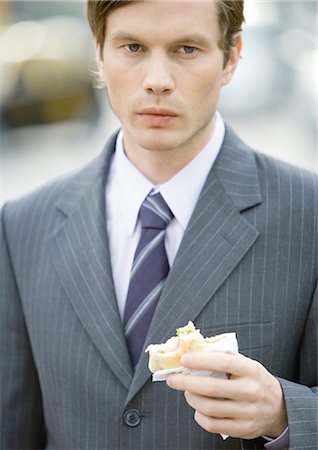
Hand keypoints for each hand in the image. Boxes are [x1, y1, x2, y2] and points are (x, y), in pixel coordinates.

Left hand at [166, 352, 287, 439]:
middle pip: (211, 388)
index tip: (184, 359)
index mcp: (250, 370)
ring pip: (209, 407)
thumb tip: (195, 353)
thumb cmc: (255, 381)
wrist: (279, 407)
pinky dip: (200, 416)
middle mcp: (250, 391)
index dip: (201, 360)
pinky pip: (213, 425)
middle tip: (173, 379)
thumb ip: (225, 359)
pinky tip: (198, 408)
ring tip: (187, 392)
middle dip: (186, 382)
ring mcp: (247, 412)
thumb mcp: (247, 365)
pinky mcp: (243, 429)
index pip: (223, 363)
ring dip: (191, 398)